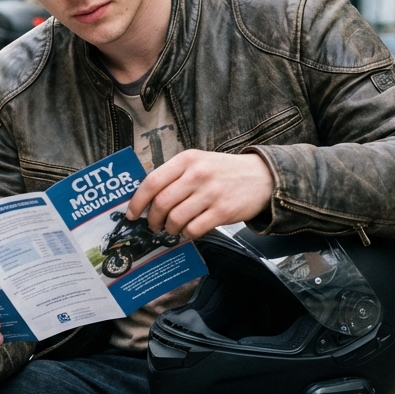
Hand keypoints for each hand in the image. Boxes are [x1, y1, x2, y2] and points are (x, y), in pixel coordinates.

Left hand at [126, 150, 273, 239]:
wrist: (262, 177)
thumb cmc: (224, 172)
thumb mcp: (199, 162)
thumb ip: (175, 175)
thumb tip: (146, 199)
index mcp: (187, 159)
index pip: (152, 182)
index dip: (137, 201)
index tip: (132, 214)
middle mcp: (198, 174)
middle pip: (161, 203)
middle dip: (152, 220)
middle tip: (154, 225)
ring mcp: (211, 193)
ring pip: (176, 219)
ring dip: (170, 229)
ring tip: (174, 228)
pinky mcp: (223, 211)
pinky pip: (194, 229)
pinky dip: (187, 234)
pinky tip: (190, 230)